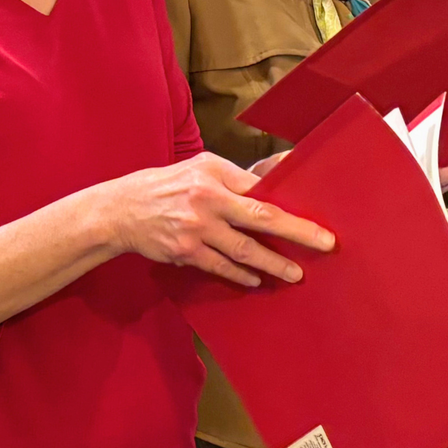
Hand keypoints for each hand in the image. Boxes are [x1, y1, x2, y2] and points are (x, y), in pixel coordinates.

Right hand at [106, 152, 335, 288]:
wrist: (122, 209)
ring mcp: (196, 228)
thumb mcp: (200, 168)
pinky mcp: (185, 251)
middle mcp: (207, 199)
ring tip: (295, 274)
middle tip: (325, 244)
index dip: (290, 202)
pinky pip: (221, 266)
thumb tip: (275, 177)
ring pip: (244, 250)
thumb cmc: (168, 185)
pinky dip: (241, 274)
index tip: (316, 215)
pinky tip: (257, 279)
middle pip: (261, 217)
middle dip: (297, 232)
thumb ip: (236, 176)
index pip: (261, 189)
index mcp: (214, 173)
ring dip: (273, 263)